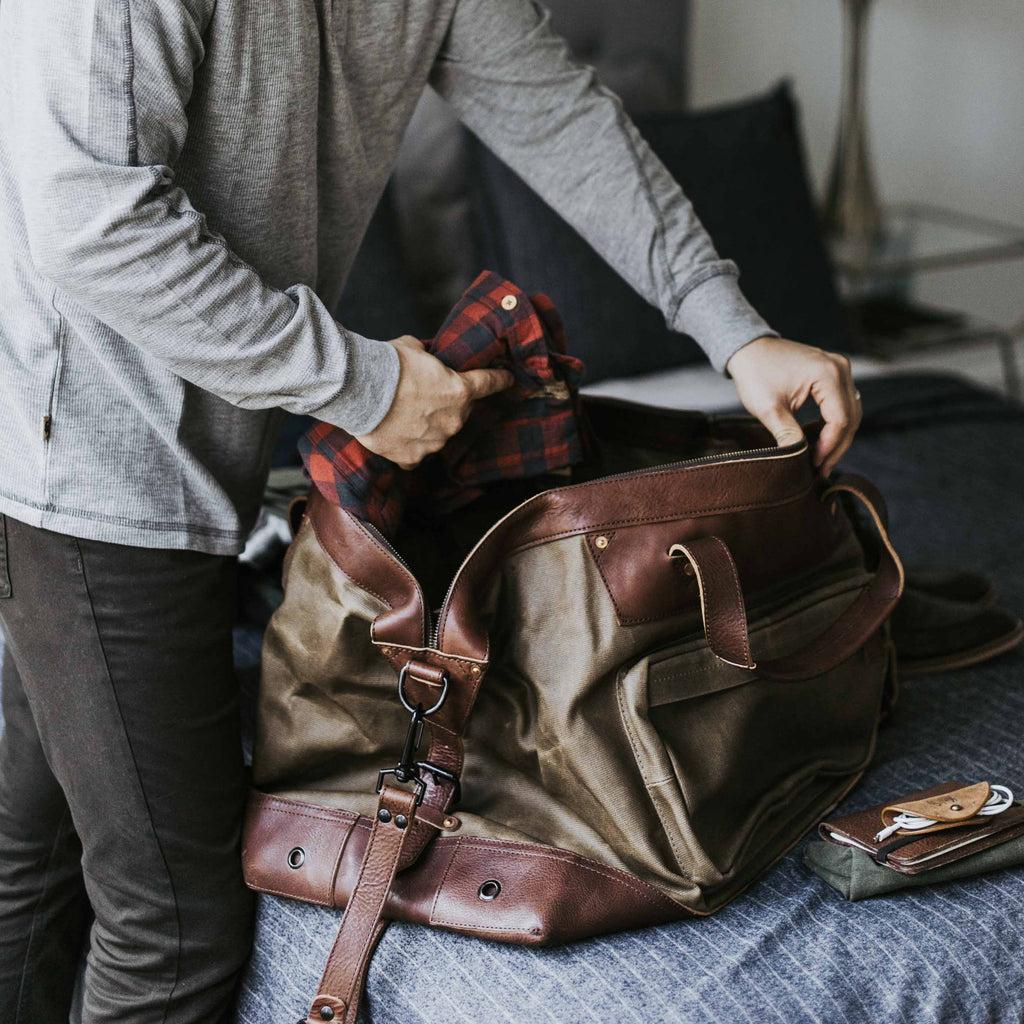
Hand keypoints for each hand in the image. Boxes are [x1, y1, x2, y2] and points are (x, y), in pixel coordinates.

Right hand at [356, 336, 513, 468]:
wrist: (358, 390)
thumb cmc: (388, 364)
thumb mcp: (414, 348)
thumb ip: (428, 357)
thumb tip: (425, 357)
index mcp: (460, 391)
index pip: (489, 383)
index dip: (499, 379)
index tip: (508, 379)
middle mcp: (453, 420)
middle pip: (461, 412)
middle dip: (449, 403)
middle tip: (425, 393)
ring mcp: (434, 442)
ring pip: (439, 434)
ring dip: (428, 425)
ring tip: (403, 413)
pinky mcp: (411, 457)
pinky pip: (417, 456)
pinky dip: (411, 448)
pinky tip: (399, 438)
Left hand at [725, 336, 860, 476]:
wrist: (748, 348)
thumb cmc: (755, 373)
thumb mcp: (769, 408)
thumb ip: (788, 434)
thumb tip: (800, 460)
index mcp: (828, 374)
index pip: (840, 420)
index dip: (829, 447)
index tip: (815, 464)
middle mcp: (840, 368)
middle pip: (851, 418)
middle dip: (836, 447)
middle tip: (820, 469)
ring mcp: (839, 368)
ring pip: (850, 412)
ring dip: (837, 437)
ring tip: (820, 458)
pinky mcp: (833, 372)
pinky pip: (842, 403)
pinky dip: (833, 423)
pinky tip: (819, 439)